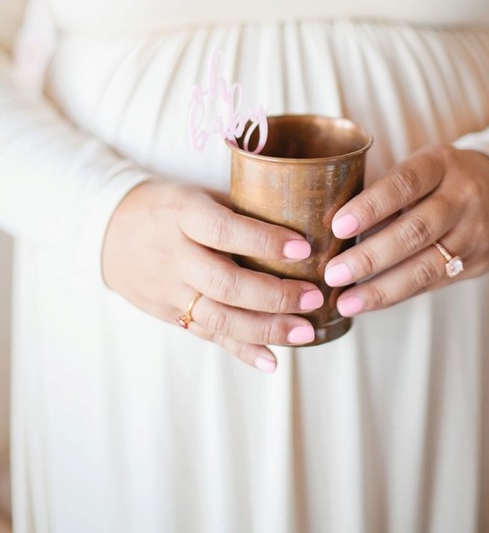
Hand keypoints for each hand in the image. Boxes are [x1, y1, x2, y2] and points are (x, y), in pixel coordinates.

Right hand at [102, 181, 323, 371]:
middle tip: (315, 297)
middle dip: (274, 295)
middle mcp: (174, 256)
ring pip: (219, 317)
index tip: (303, 248)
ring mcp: (169, 290)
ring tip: (305, 331)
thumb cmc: (166, 206)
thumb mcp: (196, 194)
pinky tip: (271, 360)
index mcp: (183, 215)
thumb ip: (238, 208)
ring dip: (266, 328)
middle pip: (225, 284)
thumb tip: (300, 218)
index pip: (225, 231)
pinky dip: (241, 350)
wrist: (107, 231)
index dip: (264, 242)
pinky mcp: (169, 314)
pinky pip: (208, 335)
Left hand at [324, 145, 488, 315]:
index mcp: (440, 164)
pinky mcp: (478, 263)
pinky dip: (397, 294)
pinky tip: (369, 301)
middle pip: (415, 230)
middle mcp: (463, 197)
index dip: (370, 206)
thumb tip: (329, 226)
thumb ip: (385, 191)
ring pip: (426, 266)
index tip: (337, 227)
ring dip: (381, 288)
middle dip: (370, 256)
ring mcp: (475, 233)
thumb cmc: (441, 178)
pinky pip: (433, 283)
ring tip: (345, 301)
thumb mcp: (421, 166)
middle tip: (332, 273)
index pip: (404, 184)